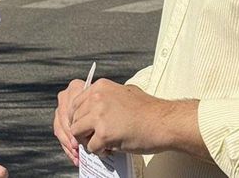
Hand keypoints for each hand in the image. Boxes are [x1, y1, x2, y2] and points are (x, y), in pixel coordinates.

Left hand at [54, 78, 187, 163]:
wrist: (165, 122)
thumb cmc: (149, 111)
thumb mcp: (125, 92)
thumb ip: (108, 96)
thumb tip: (96, 106)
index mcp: (100, 87)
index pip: (75, 103)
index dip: (78, 117)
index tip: (85, 126)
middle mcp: (96, 98)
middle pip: (74, 118)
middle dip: (82, 130)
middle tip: (94, 138)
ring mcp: (99, 115)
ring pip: (77, 132)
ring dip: (87, 141)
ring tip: (101, 144)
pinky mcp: (104, 133)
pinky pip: (91, 147)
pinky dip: (99, 151)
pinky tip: (110, 149)